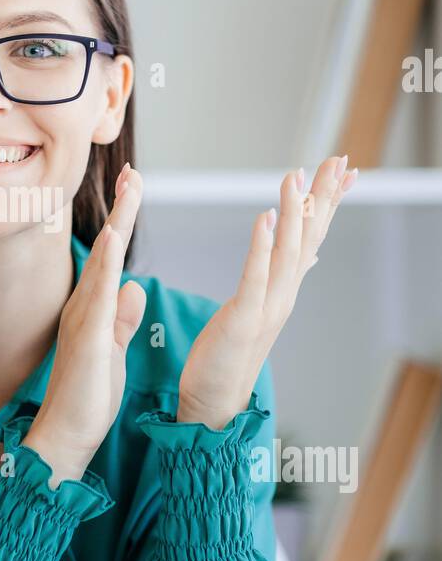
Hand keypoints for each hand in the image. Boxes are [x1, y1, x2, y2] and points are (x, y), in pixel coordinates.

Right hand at [23, 163, 147, 485]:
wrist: (66, 435)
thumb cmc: (88, 398)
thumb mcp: (112, 350)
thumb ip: (121, 320)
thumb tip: (133, 289)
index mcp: (93, 309)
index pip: (112, 257)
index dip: (123, 222)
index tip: (134, 189)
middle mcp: (85, 306)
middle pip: (107, 249)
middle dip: (121, 209)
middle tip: (133, 171)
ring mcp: (84, 319)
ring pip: (104, 261)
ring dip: (117, 223)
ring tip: (130, 189)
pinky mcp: (88, 337)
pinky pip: (98, 293)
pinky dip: (106, 263)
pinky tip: (114, 237)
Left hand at [176, 154, 358, 430]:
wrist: (215, 399)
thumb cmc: (232, 352)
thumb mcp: (262, 306)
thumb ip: (282, 276)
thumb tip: (309, 253)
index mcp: (286, 288)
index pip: (314, 236)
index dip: (330, 202)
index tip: (346, 169)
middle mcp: (284, 294)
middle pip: (310, 237)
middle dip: (324, 197)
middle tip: (338, 160)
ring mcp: (267, 307)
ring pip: (287, 252)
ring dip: (293, 213)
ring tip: (295, 177)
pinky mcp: (244, 319)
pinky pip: (255, 277)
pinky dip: (262, 247)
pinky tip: (265, 218)